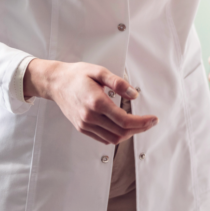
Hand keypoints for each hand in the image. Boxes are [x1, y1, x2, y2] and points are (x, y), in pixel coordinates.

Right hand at [23, 59, 157, 145]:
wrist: (56, 83)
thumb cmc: (76, 75)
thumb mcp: (99, 71)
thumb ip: (118, 83)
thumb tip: (134, 95)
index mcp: (96, 102)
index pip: (124, 120)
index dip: (142, 122)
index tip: (153, 119)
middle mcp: (90, 117)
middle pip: (121, 132)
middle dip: (139, 129)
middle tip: (150, 122)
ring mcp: (85, 124)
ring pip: (113, 138)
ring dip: (129, 134)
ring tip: (139, 125)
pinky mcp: (82, 127)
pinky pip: (102, 139)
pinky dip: (116, 136)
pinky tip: (123, 128)